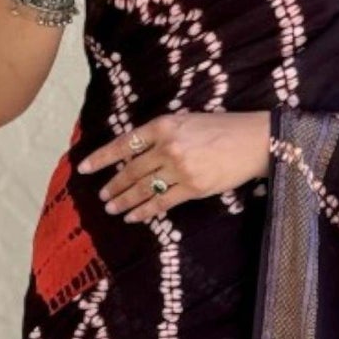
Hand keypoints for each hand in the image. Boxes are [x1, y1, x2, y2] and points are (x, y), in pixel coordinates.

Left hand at [77, 110, 271, 223]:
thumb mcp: (187, 121)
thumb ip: (162, 134)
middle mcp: (168, 146)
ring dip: (123, 200)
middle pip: (131, 170)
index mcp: (163, 125)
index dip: (101, 158)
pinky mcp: (193, 188)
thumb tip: (137, 153)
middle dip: (113, 185)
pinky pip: (162, 203)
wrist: (254, 141)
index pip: (124, 143)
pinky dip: (144, 211)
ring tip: (111, 208)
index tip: (84, 168)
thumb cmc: (222, 129)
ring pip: (143, 188)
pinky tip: (133, 217)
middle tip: (101, 196)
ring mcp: (180, 169)